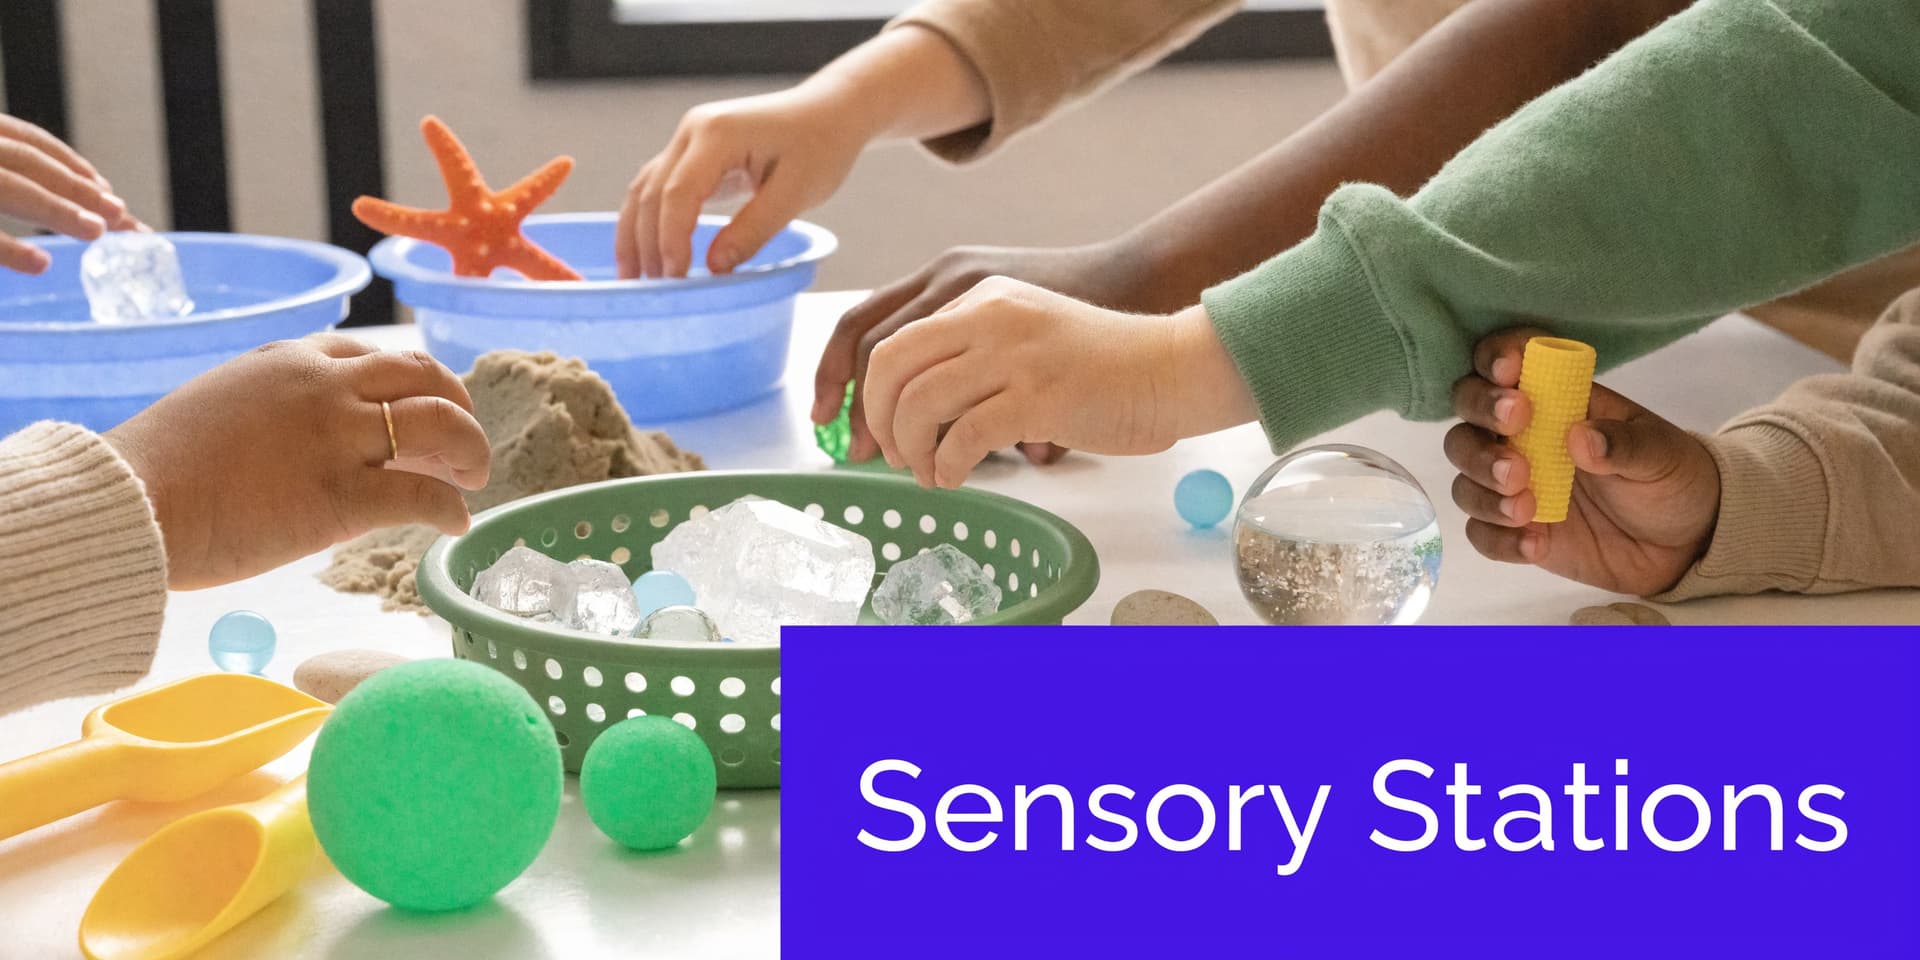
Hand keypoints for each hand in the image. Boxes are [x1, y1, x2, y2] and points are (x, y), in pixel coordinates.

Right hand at [0, 114, 140, 272]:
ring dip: (57, 209)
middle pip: (26, 162)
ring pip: (8, 187)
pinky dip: (7, 249)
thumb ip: (10, 170)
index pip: (26, 141)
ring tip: (98, 232)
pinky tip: (41, 264)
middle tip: (121, 214)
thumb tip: (74, 197)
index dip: (69, 164)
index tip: (107, 190)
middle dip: (76, 187)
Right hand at [106, 335, 491, 589]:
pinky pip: (424, 495)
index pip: (372, 354)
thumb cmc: (155, 469)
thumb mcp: (219, 407)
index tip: (418, 406)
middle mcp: (324, 386)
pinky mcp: (344, 495)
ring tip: (473, 477)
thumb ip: (271, 410)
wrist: (128, 503)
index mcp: (290, 359)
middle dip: (456, 402)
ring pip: (442, 424)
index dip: (408, 381)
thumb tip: (294, 440)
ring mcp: (338, 437)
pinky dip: (451, 508)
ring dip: (470, 449)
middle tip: (462, 439)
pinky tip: (454, 522)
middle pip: (423, 375)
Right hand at [617, 87, 864, 278]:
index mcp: (718, 134)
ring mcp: (690, 139)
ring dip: (636, 233)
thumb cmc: (822, 144)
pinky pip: (660, 186)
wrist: (832, 110)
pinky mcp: (695, 152)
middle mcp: (693, 131)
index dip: (672, 239)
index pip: (678, 193)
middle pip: (653, 192)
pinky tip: (647, 250)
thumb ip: (754, 229)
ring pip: (646, 188)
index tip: (675, 278)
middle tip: (652, 289)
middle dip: (647, 243)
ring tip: (632, 277)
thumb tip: (714, 267)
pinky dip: (650, 219)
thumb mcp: (796, 192)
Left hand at [862, 277, 1251, 487]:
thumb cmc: (1101, 364)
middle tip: (892, 453)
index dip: (863, 389)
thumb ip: (973, 351)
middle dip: (877, 418)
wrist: (1169, 367)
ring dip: (911, 448)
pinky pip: (963, 437)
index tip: (865, 428)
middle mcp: (989, 316)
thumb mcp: (1026, 333)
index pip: (890, 335)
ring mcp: (1014, 354)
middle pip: (889, 363)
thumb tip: (910, 406)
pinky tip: (955, 477)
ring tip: (928, 472)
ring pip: (919, 402)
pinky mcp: (1037, 397)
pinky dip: (947, 466)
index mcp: (981, 298)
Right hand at [1445, 328, 1719, 594]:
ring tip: (1526, 507)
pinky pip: (1481, 533)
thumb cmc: (1671, 478)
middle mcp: (1523, 434)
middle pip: (1467, 412)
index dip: (1496, 356)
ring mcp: (1514, 483)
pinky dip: (1499, 539)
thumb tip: (1580, 437)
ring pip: (1464, 474)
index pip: (1506, 361)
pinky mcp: (1514, 529)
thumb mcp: (1662, 454)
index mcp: (1556, 398)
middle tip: (1517, 449)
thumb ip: (1624, 443)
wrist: (1684, 543)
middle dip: (1480, 423)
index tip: (1510, 373)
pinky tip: (1537, 545)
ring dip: (1483, 487)